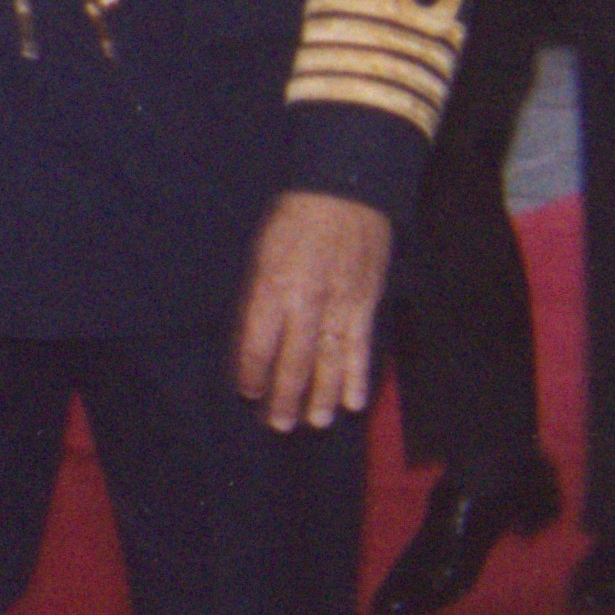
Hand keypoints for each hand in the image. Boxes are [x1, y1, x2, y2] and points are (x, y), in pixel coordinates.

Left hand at [229, 192, 393, 431]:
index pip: (257, 344)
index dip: (252, 373)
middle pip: (293, 361)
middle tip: (279, 424)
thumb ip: (258, 295)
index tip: (248, 393)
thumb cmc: (293, 218)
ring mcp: (339, 304)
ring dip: (322, 396)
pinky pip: (361, 346)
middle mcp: (305, 301)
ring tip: (316, 422)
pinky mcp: (366, 301)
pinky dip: (358, 376)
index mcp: (272, 286)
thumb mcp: (260, 251)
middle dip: (284, 397)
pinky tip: (354, 402)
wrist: (345, 190)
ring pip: (329, 361)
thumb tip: (253, 336)